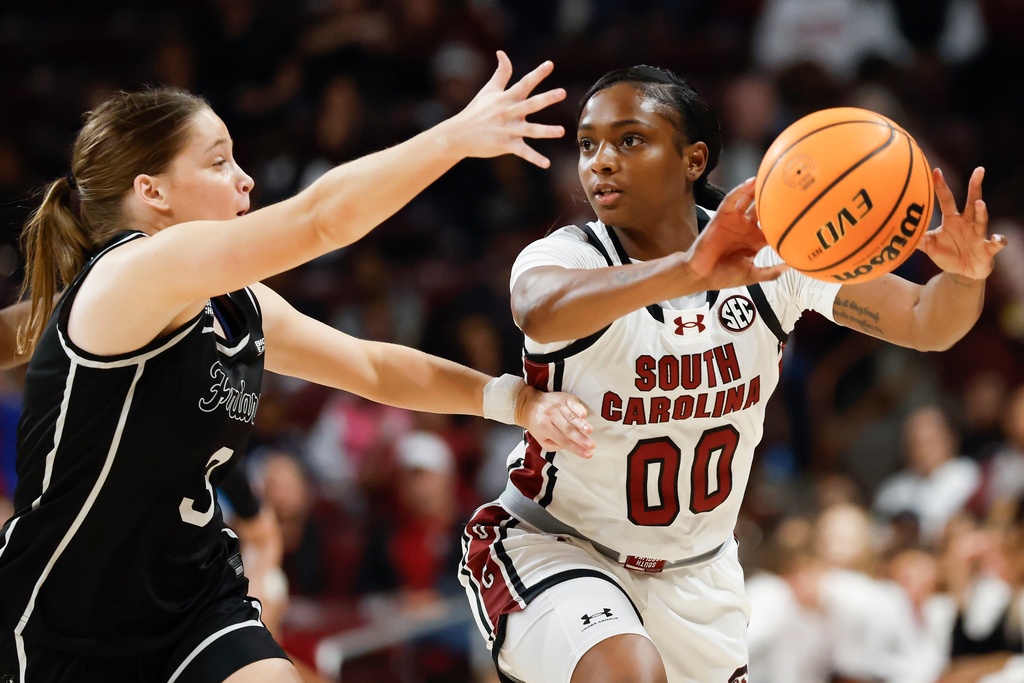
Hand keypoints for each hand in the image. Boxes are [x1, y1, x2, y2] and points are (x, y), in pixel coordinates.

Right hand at [446, 51, 565, 167]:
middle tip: (562, 92)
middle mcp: (509, 112)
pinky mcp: (506, 145)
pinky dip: (534, 158)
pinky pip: (523, 152)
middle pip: (530, 104)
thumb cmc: (476, 111)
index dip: (537, 73)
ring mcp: (508, 129)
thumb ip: (501, 73)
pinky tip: (547, 164)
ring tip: (561, 131)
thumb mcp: (488, 90)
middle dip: (546, 98)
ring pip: (530, 130)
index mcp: (506, 98)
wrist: (459, 135)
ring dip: (546, 131)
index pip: (524, 83)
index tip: (550, 64)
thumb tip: (502, 53)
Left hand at [515, 386, 594, 458]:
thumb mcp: (541, 439)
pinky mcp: (564, 398)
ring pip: (571, 417)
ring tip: (589, 431)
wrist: (529, 404)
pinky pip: (573, 403)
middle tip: (591, 445)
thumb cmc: (537, 424)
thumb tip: (572, 447)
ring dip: (581, 424)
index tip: (588, 454)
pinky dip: (578, 408)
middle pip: (568, 429)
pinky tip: (584, 414)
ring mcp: (558, 406)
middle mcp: (551, 416)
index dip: (576, 448)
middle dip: (581, 438)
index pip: (563, 441)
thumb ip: (556, 445)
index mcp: (544, 428)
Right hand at [685, 178, 788, 287]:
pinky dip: (740, 190)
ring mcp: (735, 220)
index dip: (785, 217)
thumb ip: (771, 272)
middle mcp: (747, 227)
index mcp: (756, 240)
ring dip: (758, 190)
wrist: (702, 275)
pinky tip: (751, 182)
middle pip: (763, 208)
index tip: (802, 209)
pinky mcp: (722, 216)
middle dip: (774, 199)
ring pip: (749, 200)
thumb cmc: (725, 276)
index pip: (774, 225)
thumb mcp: (752, 275)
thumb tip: (792, 267)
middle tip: (790, 187)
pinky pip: (731, 200)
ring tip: (772, 178)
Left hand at [917, 167, 1006, 279]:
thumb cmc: (946, 254)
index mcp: (952, 219)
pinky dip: (998, 240)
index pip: (946, 199)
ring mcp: (978, 234)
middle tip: (979, 170)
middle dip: (975, 186)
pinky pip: (995, 243)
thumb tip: (895, 233)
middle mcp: (967, 222)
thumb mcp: (929, 246)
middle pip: (971, 201)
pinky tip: (996, 238)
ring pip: (982, 219)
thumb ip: (916, 239)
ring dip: (982, 212)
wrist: (962, 273)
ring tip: (980, 203)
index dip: (941, 186)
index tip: (936, 171)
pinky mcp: (987, 248)